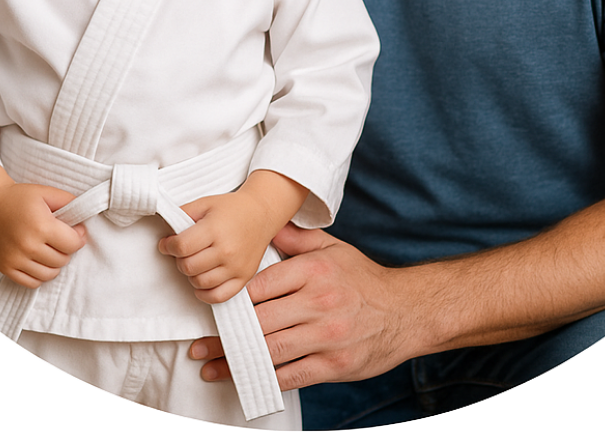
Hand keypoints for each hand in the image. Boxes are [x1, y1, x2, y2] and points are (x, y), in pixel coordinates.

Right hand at [0, 180, 86, 289]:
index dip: (79, 237)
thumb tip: (84, 219)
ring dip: (55, 263)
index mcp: (41, 226)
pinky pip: (32, 282)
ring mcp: (15, 259)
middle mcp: (28, 245)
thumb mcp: (48, 192)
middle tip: (61, 238)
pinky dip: (40, 274)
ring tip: (51, 249)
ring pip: (49, 274)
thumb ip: (70, 202)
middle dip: (67, 249)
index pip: (73, 244)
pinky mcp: (6, 268)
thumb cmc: (19, 198)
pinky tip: (40, 260)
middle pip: (62, 260)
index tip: (76, 231)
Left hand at [159, 191, 273, 303]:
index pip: (181, 247)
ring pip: (200, 283)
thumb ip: (182, 214)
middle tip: (183, 251)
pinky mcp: (244, 277)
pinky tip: (202, 281)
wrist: (261, 213)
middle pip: (188, 267)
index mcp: (214, 229)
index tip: (167, 243)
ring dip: (191, 274)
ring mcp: (236, 266)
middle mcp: (226, 250)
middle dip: (179, 259)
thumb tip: (165, 231)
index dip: (168, 246)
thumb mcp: (204, 203)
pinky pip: (218, 297)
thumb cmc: (231, 208)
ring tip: (195, 261)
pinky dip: (205, 293)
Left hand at [189, 224, 414, 390]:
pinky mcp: (334, 365)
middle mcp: (319, 302)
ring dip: (235, 361)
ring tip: (207, 365)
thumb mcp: (333, 248)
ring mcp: (326, 336)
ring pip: (270, 351)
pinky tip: (242, 380)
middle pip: (260, 321)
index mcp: (314, 270)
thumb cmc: (364, 279)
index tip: (210, 307)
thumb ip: (297, 239)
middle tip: (198, 342)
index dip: (232, 299)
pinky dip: (263, 380)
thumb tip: (268, 226)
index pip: (261, 285)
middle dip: (225, 335)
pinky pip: (291, 375)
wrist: (406, 311)